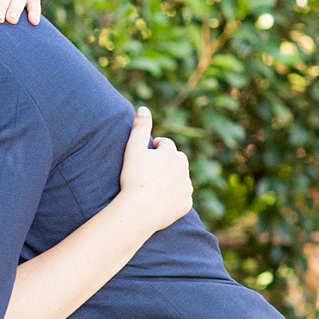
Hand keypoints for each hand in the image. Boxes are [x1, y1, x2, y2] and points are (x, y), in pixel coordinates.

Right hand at [116, 107, 191, 232]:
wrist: (139, 210)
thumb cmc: (134, 178)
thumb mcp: (133, 149)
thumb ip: (140, 128)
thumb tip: (144, 108)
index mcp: (171, 153)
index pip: (166, 144)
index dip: (157, 147)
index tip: (148, 153)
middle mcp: (183, 168)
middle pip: (178, 160)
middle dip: (169, 161)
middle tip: (153, 170)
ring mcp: (186, 187)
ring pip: (182, 178)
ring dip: (173, 179)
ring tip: (157, 186)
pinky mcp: (186, 204)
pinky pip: (182, 197)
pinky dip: (175, 197)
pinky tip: (163, 201)